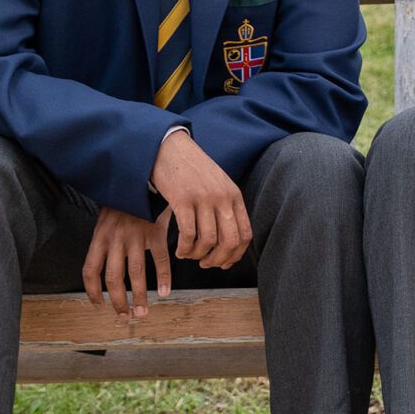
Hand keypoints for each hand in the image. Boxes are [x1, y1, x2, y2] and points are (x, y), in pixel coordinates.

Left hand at [82, 206, 172, 317]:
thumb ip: (105, 240)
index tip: (99, 305)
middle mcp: (115, 238)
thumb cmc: (125, 200)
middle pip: (113, 278)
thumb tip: (104, 267)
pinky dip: (163, 278)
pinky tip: (164, 292)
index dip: (92, 292)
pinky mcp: (155, 231)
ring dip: (138, 297)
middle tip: (124, 317)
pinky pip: (159, 260)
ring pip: (135, 273)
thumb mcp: (107, 217)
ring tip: (142, 312)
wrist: (144, 175)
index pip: (90, 271)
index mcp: (100, 235)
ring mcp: (136, 235)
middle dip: (118, 302)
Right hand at [149, 128, 252, 269]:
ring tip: (189, 255)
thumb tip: (229, 241)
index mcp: (234, 195)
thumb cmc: (192, 170)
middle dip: (218, 259)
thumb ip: (226, 207)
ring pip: (208, 240)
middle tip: (205, 264)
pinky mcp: (183, 200)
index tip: (224, 263)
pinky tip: (180, 251)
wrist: (169, 149)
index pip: (245, 234)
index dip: (235, 255)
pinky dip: (185, 249)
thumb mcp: (218, 185)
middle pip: (229, 241)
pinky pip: (188, 234)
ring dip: (198, 255)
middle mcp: (222, 197)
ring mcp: (203, 198)